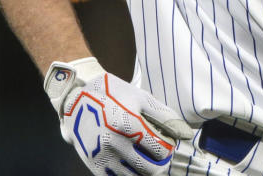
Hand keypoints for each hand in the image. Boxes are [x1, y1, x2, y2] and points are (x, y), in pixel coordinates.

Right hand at [44, 57, 191, 175]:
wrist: (75, 100)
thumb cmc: (113, 95)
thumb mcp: (140, 98)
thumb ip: (164, 116)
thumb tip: (186, 133)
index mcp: (129, 124)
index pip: (161, 150)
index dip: (169, 150)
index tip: (168, 145)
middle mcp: (115, 143)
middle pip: (150, 169)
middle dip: (160, 165)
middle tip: (161, 158)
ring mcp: (102, 156)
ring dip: (145, 172)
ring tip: (148, 161)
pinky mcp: (93, 164)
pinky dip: (128, 175)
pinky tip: (132, 165)